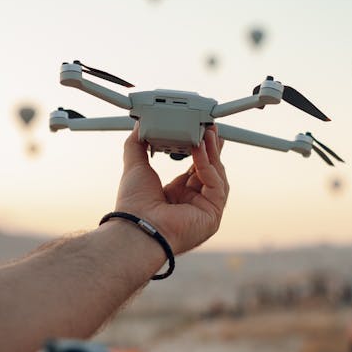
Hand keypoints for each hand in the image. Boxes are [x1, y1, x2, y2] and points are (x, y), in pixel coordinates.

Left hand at [114, 125, 228, 254]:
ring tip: (207, 133)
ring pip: (217, 176)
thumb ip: (137, 145)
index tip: (202, 133)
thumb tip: (140, 125)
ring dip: (212, 154)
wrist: (136, 226)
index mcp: (178, 196)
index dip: (201, 151)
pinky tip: (198, 150)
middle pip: (211, 172)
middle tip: (211, 128)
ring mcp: (205, 211)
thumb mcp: (136, 167)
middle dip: (212, 149)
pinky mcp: (213, 214)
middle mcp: (194, 204)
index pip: (197, 170)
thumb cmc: (133, 206)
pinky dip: (208, 165)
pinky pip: (216, 185)